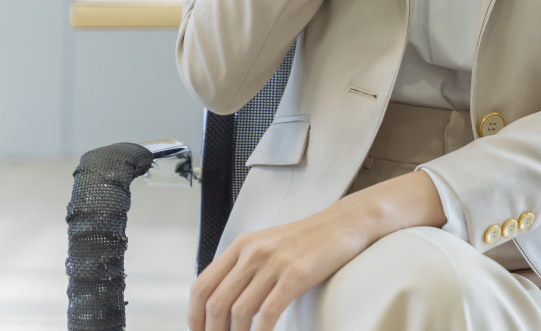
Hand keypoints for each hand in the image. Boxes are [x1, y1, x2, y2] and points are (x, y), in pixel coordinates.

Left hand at [187, 201, 369, 330]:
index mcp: (241, 245)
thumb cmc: (310, 239)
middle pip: (215, 303)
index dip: (193, 317)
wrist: (346, 222)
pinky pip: (267, 313)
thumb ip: (245, 267)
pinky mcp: (296, 275)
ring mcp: (275, 263)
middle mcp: (253, 252)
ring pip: (238, 311)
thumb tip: (222, 303)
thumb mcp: (269, 245)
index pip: (201, 286)